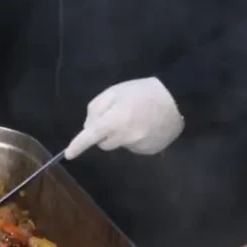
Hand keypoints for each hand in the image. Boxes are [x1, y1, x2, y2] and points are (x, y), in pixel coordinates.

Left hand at [64, 77, 183, 158]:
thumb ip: (96, 109)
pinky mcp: (151, 150)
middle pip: (104, 143)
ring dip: (121, 135)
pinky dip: (135, 139)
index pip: (91, 137)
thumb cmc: (142, 92)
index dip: (78, 146)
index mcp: (115, 121)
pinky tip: (146, 126)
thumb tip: (89, 128)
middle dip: (104, 133)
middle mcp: (126, 138)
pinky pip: (135, 147)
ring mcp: (140, 146)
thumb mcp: (114, 92)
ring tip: (135, 118)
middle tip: (115, 117)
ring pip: (120, 145)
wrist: (178, 99)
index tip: (68, 155)